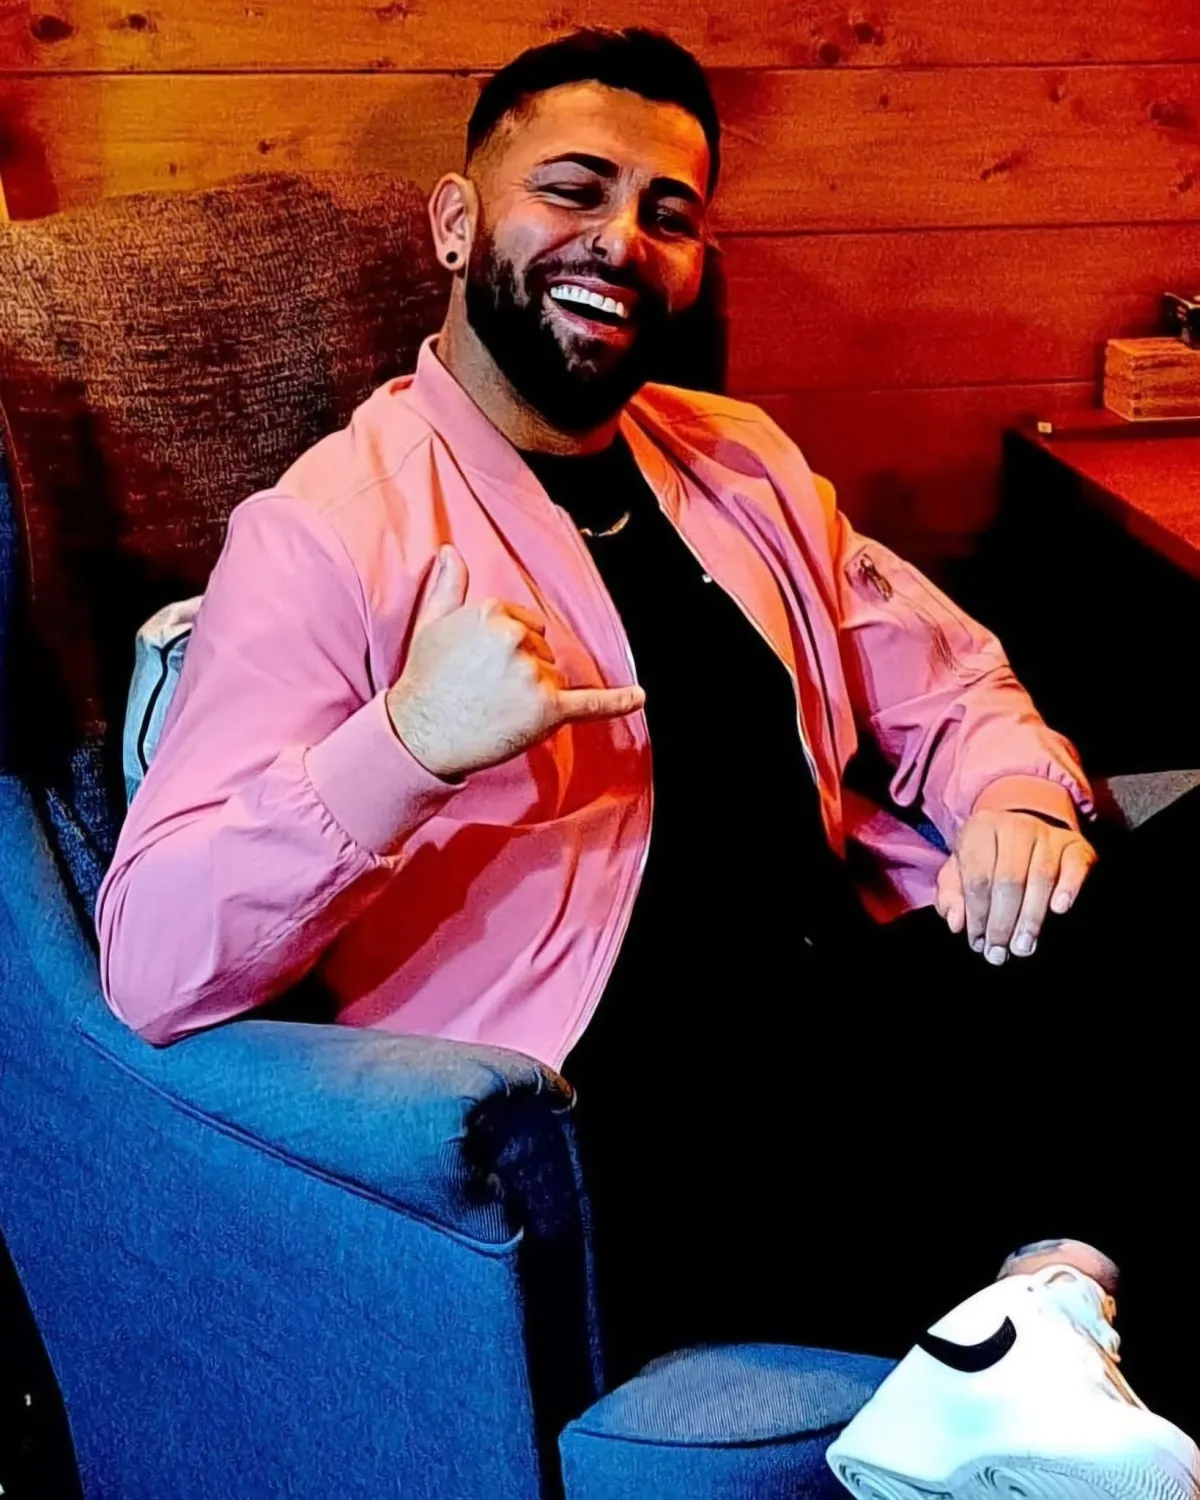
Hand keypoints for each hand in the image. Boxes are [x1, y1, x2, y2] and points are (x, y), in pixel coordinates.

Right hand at [386, 545, 645, 779]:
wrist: (419, 735)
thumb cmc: (424, 681)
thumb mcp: (430, 623)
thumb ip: (448, 586)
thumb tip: (452, 551)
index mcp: (494, 612)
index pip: (526, 625)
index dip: (508, 649)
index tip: (483, 667)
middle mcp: (517, 638)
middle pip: (542, 651)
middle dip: (522, 670)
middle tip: (487, 692)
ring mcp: (534, 674)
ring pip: (554, 679)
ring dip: (535, 695)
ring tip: (497, 709)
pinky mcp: (547, 710)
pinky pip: (591, 703)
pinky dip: (617, 701)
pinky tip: (639, 696)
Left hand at [935, 809, 1096, 963]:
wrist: (1027, 834)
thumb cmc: (987, 860)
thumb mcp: (959, 872)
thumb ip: (951, 896)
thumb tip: (956, 922)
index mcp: (981, 828)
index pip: (977, 878)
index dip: (977, 915)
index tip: (978, 943)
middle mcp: (1016, 827)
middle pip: (1008, 880)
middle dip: (1002, 922)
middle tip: (1000, 952)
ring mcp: (1049, 834)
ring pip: (1041, 877)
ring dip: (1031, 918)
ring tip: (1023, 946)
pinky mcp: (1077, 845)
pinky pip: (1075, 867)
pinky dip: (1069, 888)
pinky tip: (1059, 910)